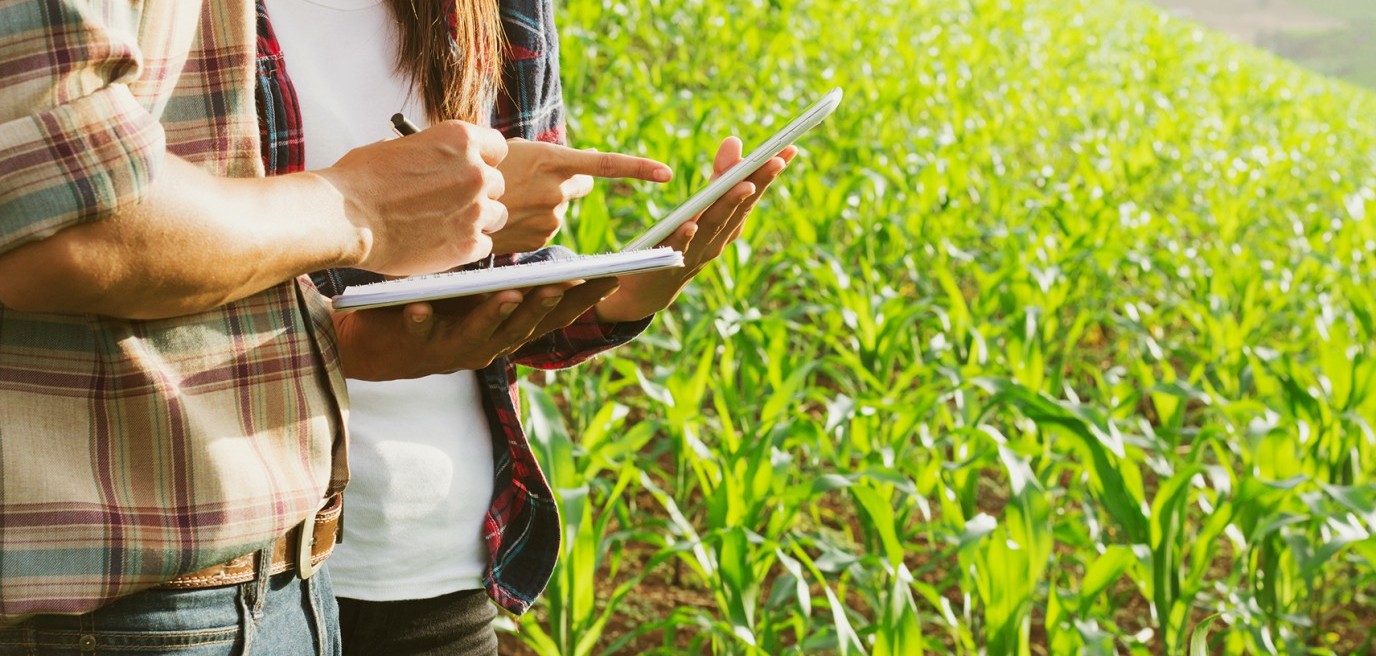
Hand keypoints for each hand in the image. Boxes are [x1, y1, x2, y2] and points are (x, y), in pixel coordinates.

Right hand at [315, 120, 508, 275]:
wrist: (344, 218)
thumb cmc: (360, 181)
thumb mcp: (397, 148)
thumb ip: (429, 153)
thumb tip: (434, 160)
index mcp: (460, 140)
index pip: (496, 147)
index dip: (484, 160)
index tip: (472, 170)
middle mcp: (475, 172)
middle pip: (497, 184)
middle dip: (477, 193)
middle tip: (452, 203)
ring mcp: (475, 209)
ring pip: (497, 216)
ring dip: (477, 221)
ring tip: (447, 226)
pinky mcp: (469, 244)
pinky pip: (484, 246)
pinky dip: (467, 247)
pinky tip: (442, 245)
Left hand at [333, 278, 621, 380]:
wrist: (375, 343)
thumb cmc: (435, 306)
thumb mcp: (478, 290)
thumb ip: (510, 270)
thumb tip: (549, 220)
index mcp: (508, 328)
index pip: (555, 313)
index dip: (584, 297)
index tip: (612, 276)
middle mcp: (490, 345)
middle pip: (526, 325)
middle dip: (547, 303)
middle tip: (567, 280)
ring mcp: (453, 350)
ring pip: (481, 334)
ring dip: (496, 314)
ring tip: (508, 293)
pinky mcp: (416, 349)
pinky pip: (420, 334)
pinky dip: (423, 321)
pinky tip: (421, 307)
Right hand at [492, 140, 671, 252]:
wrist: (447, 202)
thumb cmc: (480, 170)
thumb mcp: (513, 151)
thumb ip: (555, 159)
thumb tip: (589, 166)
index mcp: (551, 159)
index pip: (606, 165)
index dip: (639, 168)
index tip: (666, 173)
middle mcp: (555, 189)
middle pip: (580, 186)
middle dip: (566, 182)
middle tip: (535, 178)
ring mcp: (548, 217)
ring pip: (559, 208)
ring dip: (544, 203)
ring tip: (511, 198)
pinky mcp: (539, 239)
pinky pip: (546, 228)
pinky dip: (532, 223)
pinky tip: (510, 217)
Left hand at [595, 137, 796, 322]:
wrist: (653, 286)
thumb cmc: (684, 239)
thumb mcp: (703, 206)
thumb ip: (718, 176)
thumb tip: (735, 140)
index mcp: (728, 223)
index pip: (752, 193)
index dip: (769, 172)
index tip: (788, 149)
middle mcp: (718, 239)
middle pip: (739, 207)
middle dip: (758, 183)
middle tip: (775, 160)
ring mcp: (696, 252)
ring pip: (715, 225)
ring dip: (730, 205)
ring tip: (744, 185)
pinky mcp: (668, 262)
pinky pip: (679, 247)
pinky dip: (686, 236)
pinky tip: (690, 223)